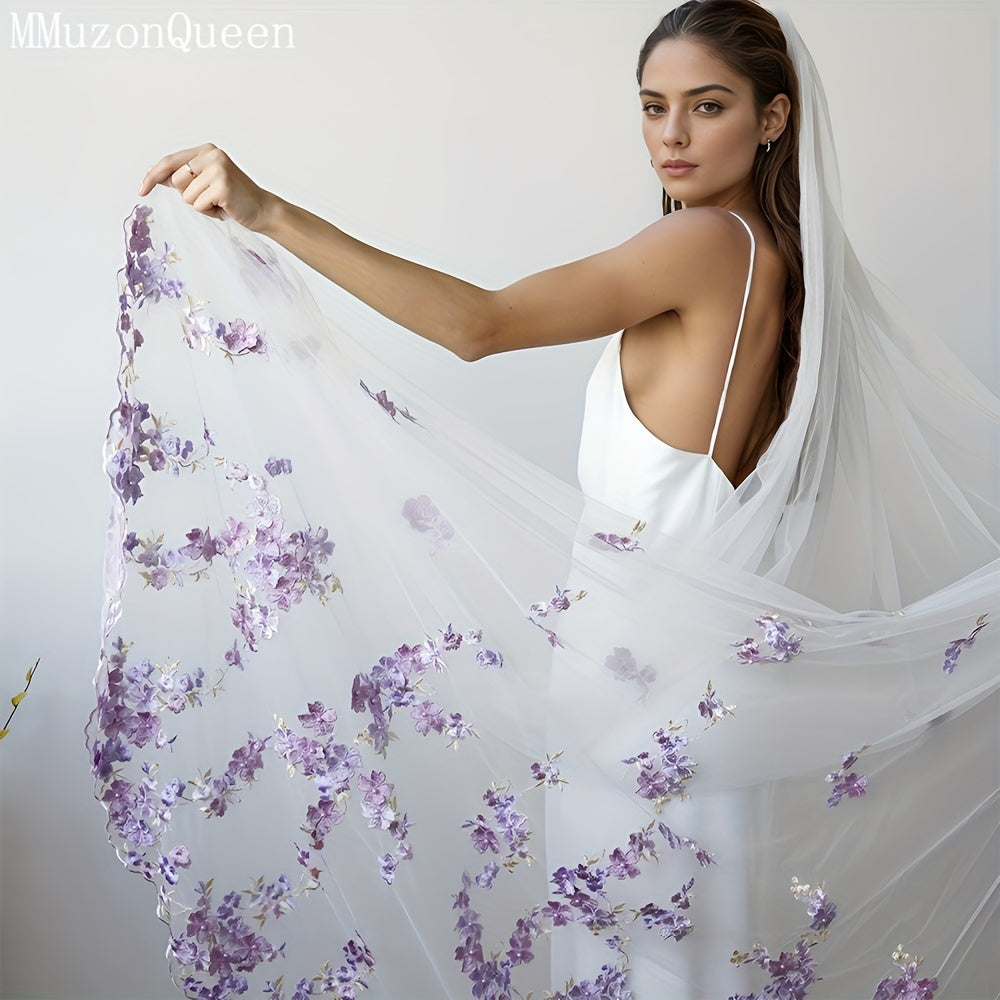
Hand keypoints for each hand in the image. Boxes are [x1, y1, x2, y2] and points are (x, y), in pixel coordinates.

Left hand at [138, 143, 276, 231]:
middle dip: (188, 194)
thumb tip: (155, 176)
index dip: (153, 175)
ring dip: (200, 205)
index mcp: (206, 150)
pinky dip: (209, 212)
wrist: (263, 209)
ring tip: (218, 203)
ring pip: (186, 195)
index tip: (142, 189)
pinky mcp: (222, 185)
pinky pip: (198, 205)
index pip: (170, 161)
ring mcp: (217, 169)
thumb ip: (186, 176)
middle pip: (176, 180)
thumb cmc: (234, 199)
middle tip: (210, 197)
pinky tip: (224, 207)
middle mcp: (211, 155)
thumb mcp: (208, 181)